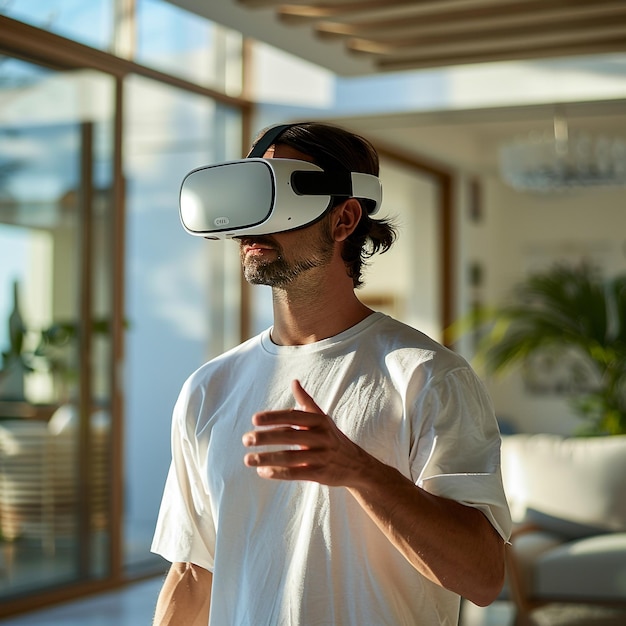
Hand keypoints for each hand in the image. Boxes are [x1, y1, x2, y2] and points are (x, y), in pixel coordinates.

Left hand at [242, 380, 364, 485]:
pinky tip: (262, 472)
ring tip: (247, 459)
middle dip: (266, 437)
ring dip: (267, 458)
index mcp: (319, 421)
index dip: (274, 418)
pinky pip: (296, 473)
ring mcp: (322, 456)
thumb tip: (294, 381)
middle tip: (246, 439)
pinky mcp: (321, 474)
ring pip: (290, 457)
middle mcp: (321, 437)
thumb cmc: (333, 438)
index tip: (254, 420)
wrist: (356, 464)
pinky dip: (278, 473)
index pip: (293, 417)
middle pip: (289, 436)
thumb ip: (306, 401)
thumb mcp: (322, 418)